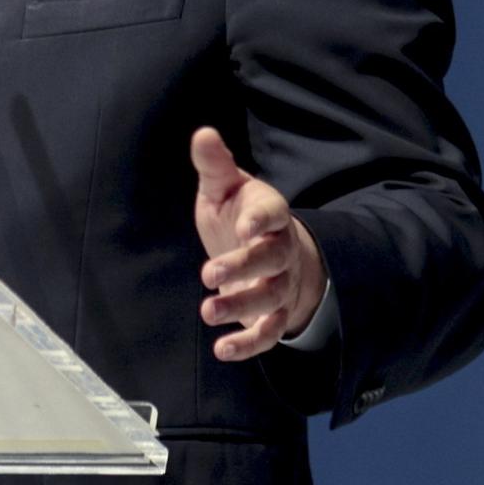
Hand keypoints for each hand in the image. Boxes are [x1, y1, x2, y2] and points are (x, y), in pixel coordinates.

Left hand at [190, 126, 325, 361]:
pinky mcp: (272, 313)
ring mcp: (280, 283)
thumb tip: (203, 134)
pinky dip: (248, 344)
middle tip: (208, 273)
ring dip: (241, 307)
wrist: (263, 248)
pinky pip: (269, 332)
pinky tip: (222, 350)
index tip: (244, 226)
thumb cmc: (238, 212)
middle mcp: (280, 249)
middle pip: (272, 260)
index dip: (261, 220)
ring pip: (270, 298)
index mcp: (269, 213)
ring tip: (208, 311)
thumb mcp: (224, 186)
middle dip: (243, 267)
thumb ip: (214, 165)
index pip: (274, 213)